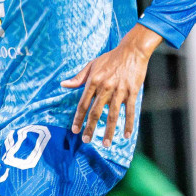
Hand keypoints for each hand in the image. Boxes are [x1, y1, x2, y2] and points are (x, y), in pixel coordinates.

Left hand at [61, 24, 161, 142]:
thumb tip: (63, 84)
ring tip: (106, 144)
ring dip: (109, 131)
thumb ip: (78, 78)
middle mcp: (105, 87)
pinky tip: (126, 135)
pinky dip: (128, 124)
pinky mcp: (132, 92)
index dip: (78, 118)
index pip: (83, 103)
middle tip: (86, 140)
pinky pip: (129, 111)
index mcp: (93, 81)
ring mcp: (119, 91)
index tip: (74, 130)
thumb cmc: (110, 58)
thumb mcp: (92, 65)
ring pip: (112, 115)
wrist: (132, 51)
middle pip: (96, 112)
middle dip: (90, 128)